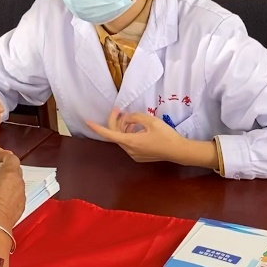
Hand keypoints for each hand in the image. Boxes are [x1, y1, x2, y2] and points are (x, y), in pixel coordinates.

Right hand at [0, 150, 24, 228]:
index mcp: (9, 172)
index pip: (11, 157)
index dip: (3, 155)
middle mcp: (19, 182)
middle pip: (14, 170)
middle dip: (4, 169)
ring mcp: (21, 195)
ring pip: (15, 183)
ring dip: (7, 182)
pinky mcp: (21, 206)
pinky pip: (15, 195)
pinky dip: (9, 194)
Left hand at [87, 108, 217, 167]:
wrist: (178, 151)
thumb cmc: (166, 135)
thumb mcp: (151, 121)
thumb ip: (135, 117)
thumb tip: (126, 118)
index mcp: (131, 142)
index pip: (109, 134)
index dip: (98, 128)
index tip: (88, 122)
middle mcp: (130, 150)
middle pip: (116, 135)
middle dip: (116, 122)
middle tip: (120, 110)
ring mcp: (134, 155)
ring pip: (123, 139)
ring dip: (123, 128)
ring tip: (131, 118)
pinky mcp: (139, 157)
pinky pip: (129, 144)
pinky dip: (129, 135)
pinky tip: (138, 129)